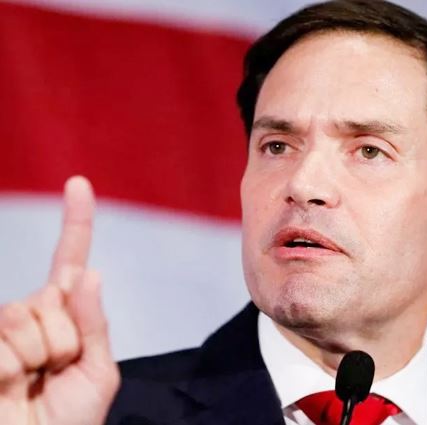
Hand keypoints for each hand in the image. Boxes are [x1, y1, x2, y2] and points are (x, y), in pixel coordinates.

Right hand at [0, 176, 119, 424]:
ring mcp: (1, 332)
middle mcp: (30, 316)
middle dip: (63, 341)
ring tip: (30, 384)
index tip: (78, 183)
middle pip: (50, 296)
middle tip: (54, 374)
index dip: (76, 222)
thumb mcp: (97, 373)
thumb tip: (91, 272)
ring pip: (22, 315)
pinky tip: (7, 388)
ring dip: (37, 358)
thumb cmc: (71, 420)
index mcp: (66, 317)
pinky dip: (9, 371)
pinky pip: (1, 343)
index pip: (70, 260)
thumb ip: (94, 324)